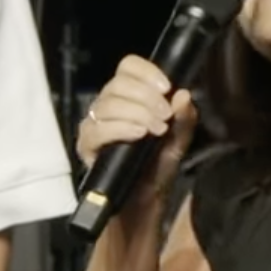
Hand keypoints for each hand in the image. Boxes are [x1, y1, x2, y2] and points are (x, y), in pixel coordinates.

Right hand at [74, 54, 198, 215]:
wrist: (143, 203)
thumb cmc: (156, 169)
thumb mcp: (178, 142)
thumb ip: (184, 119)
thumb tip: (184, 94)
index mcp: (129, 97)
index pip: (128, 67)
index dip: (146, 72)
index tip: (167, 87)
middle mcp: (107, 105)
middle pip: (118, 83)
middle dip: (146, 97)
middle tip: (165, 116)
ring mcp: (94, 124)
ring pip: (108, 103)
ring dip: (137, 113)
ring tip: (157, 129)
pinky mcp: (86, 145)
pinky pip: (97, 129)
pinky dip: (120, 128)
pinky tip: (138, 134)